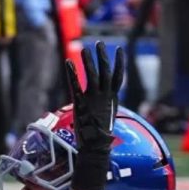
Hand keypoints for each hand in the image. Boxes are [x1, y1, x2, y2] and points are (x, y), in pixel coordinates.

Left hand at [66, 41, 123, 157]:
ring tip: (85, 48)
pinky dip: (72, 72)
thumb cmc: (100, 133)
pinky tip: (68, 63)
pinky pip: (75, 84)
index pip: (118, 76)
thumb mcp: (107, 115)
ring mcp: (93, 98)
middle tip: (99, 43)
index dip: (119, 62)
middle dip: (103, 56)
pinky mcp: (80, 102)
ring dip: (89, 61)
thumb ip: (106, 104)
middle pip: (106, 71)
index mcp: (113, 98)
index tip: (119, 50)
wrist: (96, 146)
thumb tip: (107, 100)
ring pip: (92, 75)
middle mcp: (105, 96)